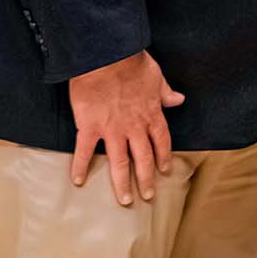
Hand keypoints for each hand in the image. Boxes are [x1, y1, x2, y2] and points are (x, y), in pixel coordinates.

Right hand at [68, 50, 184, 204]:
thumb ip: (166, 92)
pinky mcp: (89, 126)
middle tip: (148, 196)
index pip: (161, 141)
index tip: (165, 170)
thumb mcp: (156, 76)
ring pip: (120, 162)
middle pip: (143, 157)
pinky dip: (80, 167)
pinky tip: (78, 181)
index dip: (164, 156)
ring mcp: (112, 129)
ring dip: (123, 183)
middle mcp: (134, 126)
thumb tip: (178, 99)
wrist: (106, 57)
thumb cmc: (132, 63)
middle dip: (147, 178)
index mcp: (151, 114)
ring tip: (125, 200)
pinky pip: (84, 151)